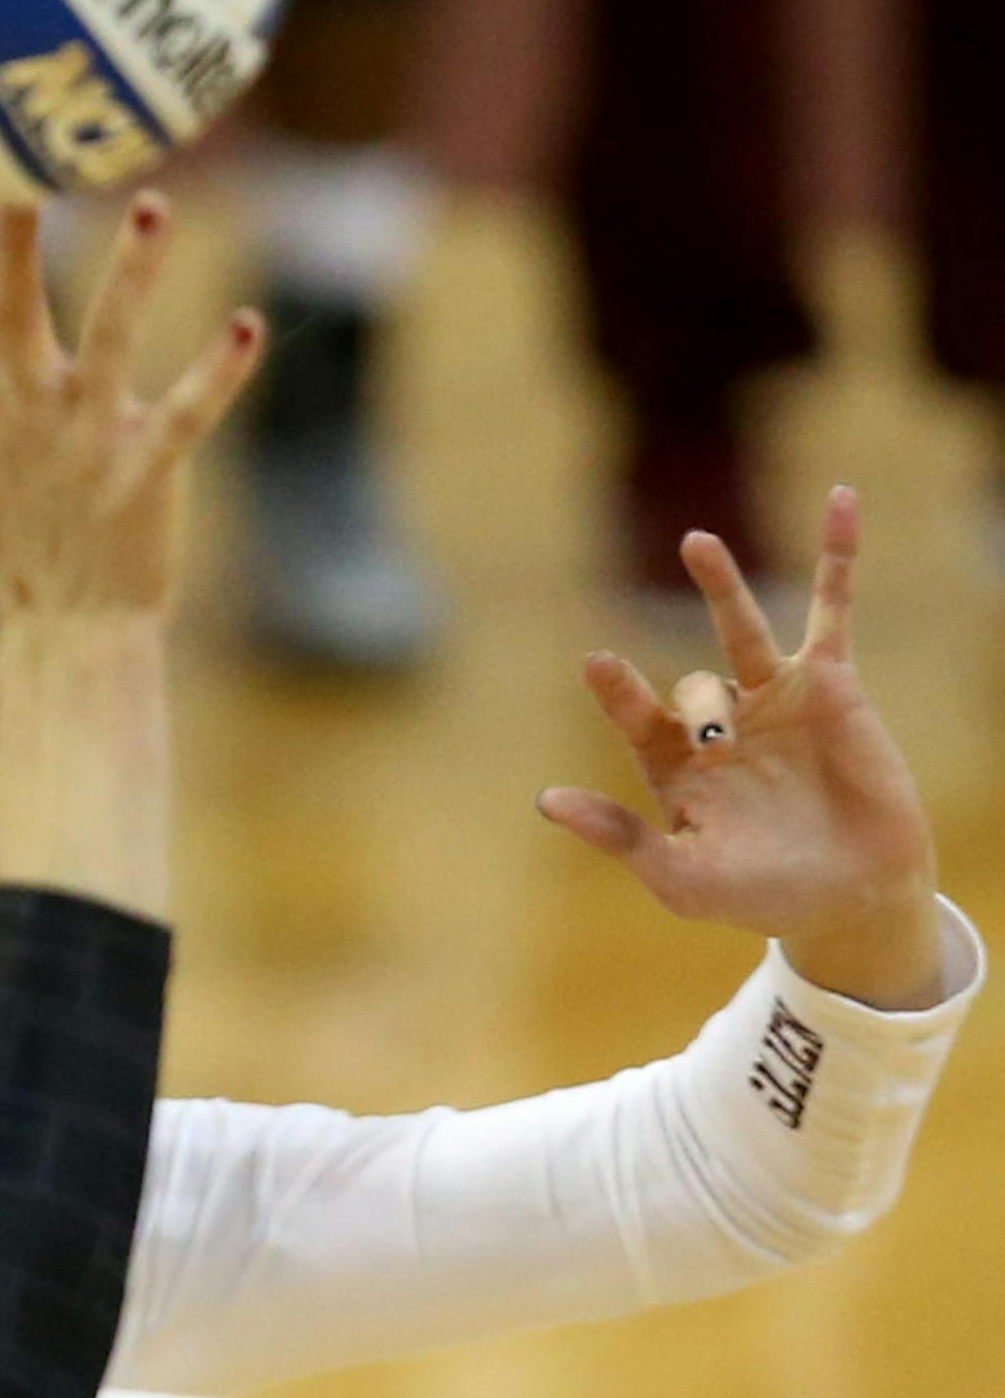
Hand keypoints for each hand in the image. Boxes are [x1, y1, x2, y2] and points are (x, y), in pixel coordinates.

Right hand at [0, 196, 264, 619]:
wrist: (67, 625)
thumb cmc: (6, 533)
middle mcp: (36, 406)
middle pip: (20, 305)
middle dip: (17, 234)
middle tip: (21, 156)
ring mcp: (91, 437)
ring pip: (112, 340)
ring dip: (133, 275)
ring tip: (154, 206)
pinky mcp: (146, 470)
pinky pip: (185, 414)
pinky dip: (217, 373)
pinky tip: (247, 324)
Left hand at [536, 491, 944, 1007]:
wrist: (853, 898)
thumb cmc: (763, 897)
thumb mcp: (682, 877)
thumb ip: (621, 837)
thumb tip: (545, 801)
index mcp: (673, 765)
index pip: (635, 714)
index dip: (618, 690)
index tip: (599, 663)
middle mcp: (718, 723)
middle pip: (692, 686)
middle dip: (700, 709)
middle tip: (716, 744)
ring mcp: (773, 696)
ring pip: (741, 628)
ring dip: (719, 586)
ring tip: (694, 545)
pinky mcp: (830, 682)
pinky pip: (833, 608)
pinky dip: (837, 554)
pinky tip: (839, 499)